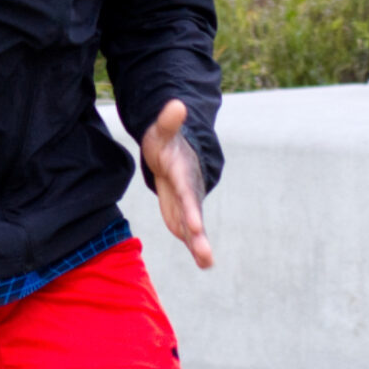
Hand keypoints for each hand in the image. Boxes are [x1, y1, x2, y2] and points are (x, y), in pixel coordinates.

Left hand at [142, 99, 215, 269]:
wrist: (174, 155)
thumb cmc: (166, 143)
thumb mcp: (162, 132)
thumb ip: (167, 122)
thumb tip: (176, 105)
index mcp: (184, 174)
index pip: (187, 192)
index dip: (190, 208)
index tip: (194, 225)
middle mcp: (190, 192)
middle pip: (194, 215)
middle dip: (198, 234)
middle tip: (204, 253)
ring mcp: (189, 205)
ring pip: (194, 228)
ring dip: (199, 246)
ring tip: (207, 263)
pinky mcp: (184, 215)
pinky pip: (190, 234)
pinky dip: (197, 248)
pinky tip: (206, 264)